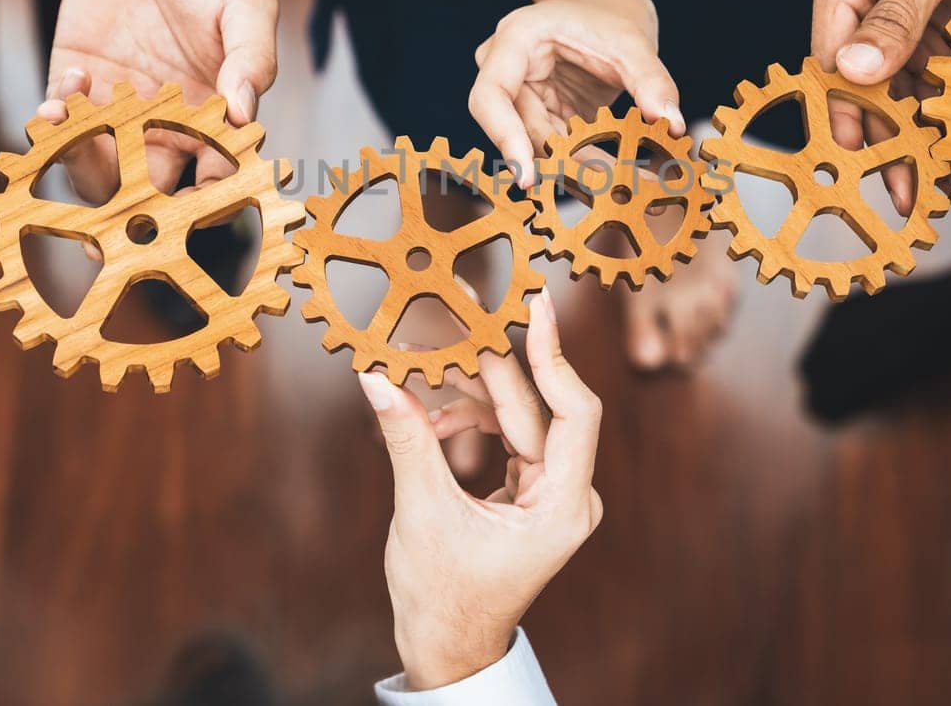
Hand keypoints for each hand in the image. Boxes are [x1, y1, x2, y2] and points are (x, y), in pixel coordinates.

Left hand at [48, 0, 277, 198]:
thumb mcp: (246, 3)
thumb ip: (252, 57)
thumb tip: (246, 112)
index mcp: (215, 115)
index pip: (215, 176)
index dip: (208, 196)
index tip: (196, 197)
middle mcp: (166, 121)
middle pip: (151, 188)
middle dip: (133, 212)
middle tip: (118, 216)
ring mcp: (117, 104)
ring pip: (98, 164)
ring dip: (83, 162)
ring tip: (76, 132)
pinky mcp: (76, 76)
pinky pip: (61, 118)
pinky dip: (56, 119)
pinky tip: (66, 89)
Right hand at [359, 290, 603, 689]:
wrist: (445, 645)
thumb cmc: (442, 595)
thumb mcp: (422, 512)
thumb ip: (407, 439)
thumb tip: (375, 377)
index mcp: (561, 508)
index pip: (575, 412)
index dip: (555, 355)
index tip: (537, 307)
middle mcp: (567, 496)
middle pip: (535, 408)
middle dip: (488, 365)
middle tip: (455, 314)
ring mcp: (550, 493)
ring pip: (516, 418)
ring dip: (468, 394)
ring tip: (420, 369)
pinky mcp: (529, 491)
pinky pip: (505, 436)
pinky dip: (468, 422)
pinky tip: (428, 418)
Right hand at [469, 0, 682, 187]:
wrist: (607, 0)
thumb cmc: (610, 10)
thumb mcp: (632, 41)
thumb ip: (651, 81)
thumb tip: (672, 125)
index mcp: (516, 41)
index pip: (491, 97)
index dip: (504, 137)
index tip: (527, 177)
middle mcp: (509, 71)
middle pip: (519, 130)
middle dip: (561, 162)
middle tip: (607, 189)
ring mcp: (524, 96)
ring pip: (541, 146)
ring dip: (580, 170)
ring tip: (624, 188)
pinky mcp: (545, 115)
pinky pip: (559, 148)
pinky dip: (588, 163)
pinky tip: (621, 179)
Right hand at [807, 0, 950, 208]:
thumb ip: (896, 16)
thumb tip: (852, 69)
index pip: (830, 54)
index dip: (845, 107)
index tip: (858, 158)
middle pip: (861, 79)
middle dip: (877, 131)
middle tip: (896, 186)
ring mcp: (898, 15)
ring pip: (895, 85)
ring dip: (911, 128)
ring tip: (926, 180)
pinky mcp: (934, 26)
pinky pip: (930, 76)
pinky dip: (939, 108)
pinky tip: (948, 145)